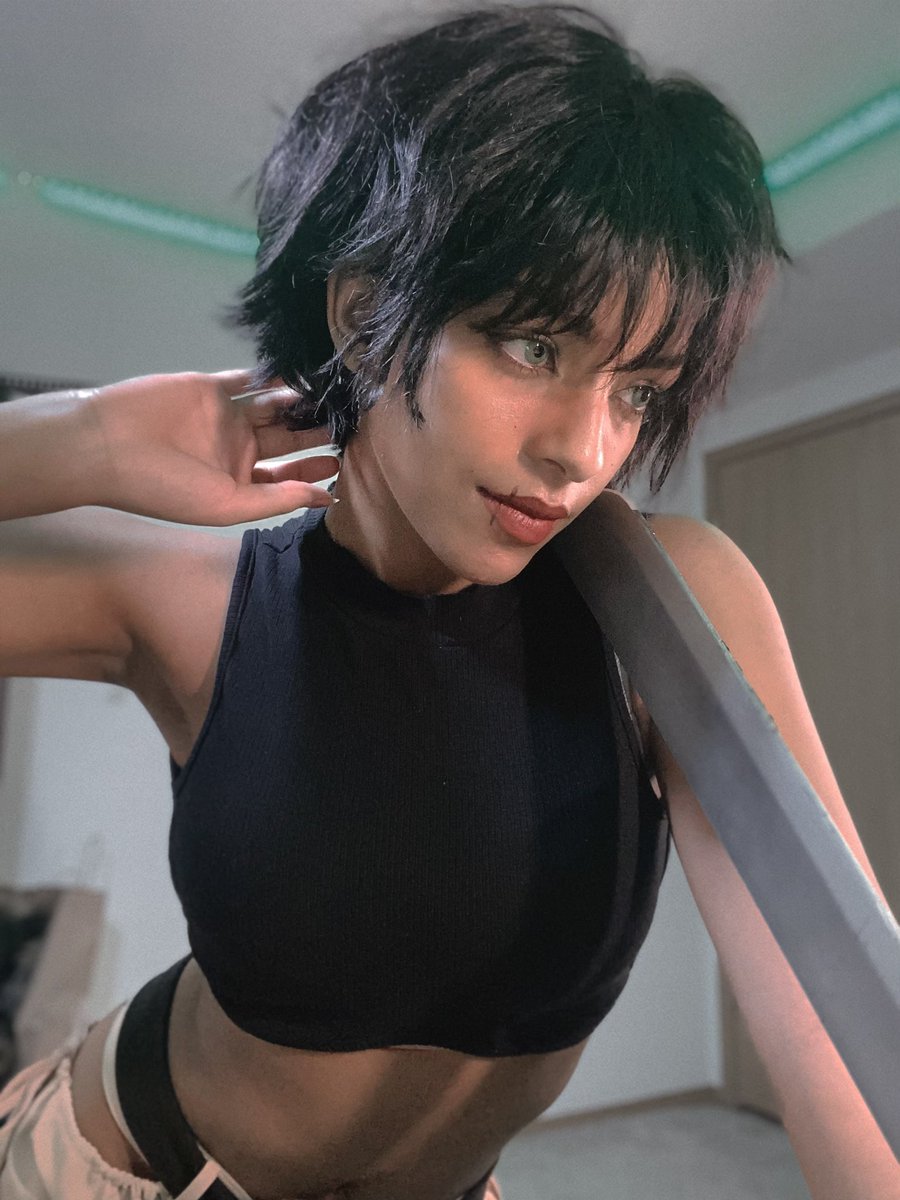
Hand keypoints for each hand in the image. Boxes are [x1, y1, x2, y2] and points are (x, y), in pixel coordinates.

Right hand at [86, 369, 339, 525]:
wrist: (107, 447)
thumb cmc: (164, 488)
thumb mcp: (226, 505)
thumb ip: (277, 499)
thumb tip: (327, 499)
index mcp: (240, 480)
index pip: (288, 476)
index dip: (315, 470)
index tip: (342, 462)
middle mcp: (236, 448)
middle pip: (288, 438)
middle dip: (317, 431)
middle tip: (349, 421)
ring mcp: (224, 416)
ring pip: (274, 406)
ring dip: (301, 401)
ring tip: (333, 396)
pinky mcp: (211, 386)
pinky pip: (250, 378)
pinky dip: (275, 374)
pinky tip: (303, 372)